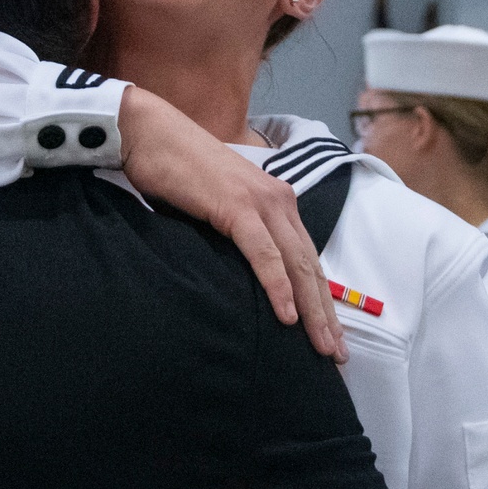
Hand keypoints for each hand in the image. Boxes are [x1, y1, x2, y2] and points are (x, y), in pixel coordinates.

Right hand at [118, 86, 347, 362]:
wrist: (150, 132)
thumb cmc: (175, 170)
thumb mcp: (215, 204)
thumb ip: (233, 232)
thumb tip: (235, 271)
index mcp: (275, 200)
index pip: (306, 257)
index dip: (321, 298)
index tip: (329, 335)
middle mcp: (278, 199)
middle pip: (309, 266)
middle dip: (326, 314)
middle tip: (337, 356)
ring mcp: (259, 201)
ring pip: (295, 264)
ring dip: (312, 310)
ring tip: (322, 347)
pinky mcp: (236, 206)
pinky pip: (263, 253)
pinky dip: (277, 285)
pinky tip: (286, 315)